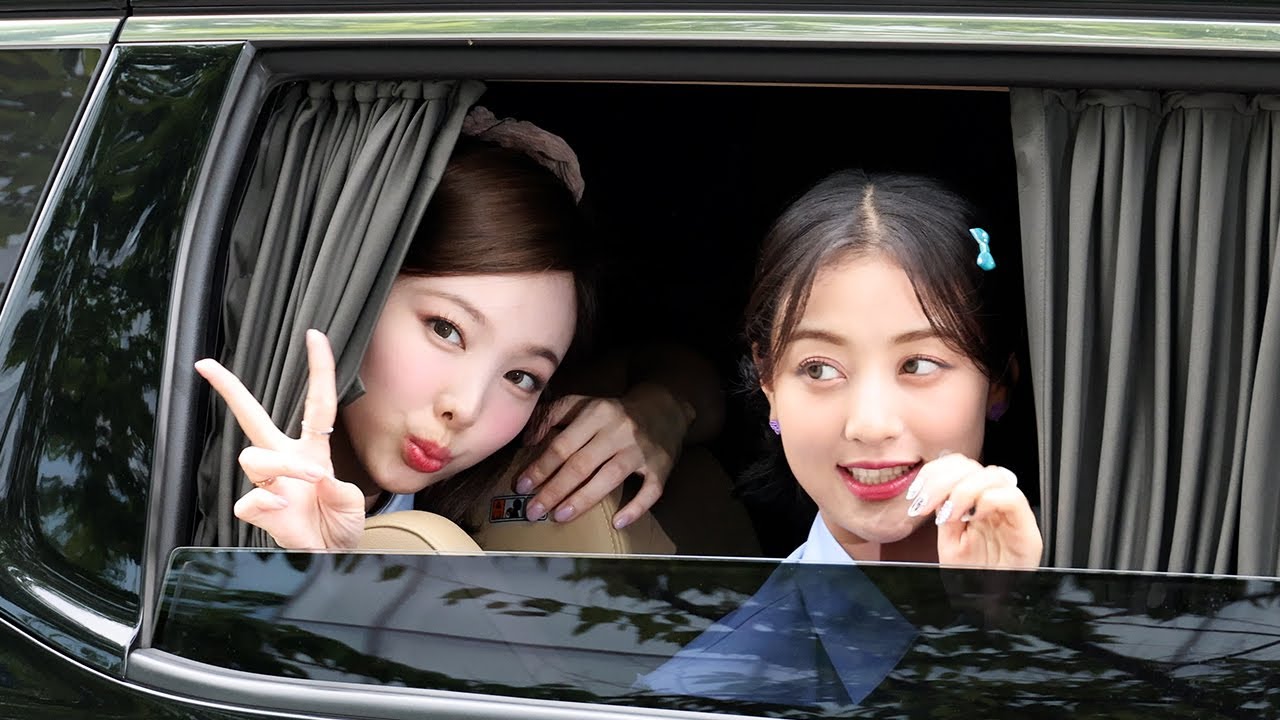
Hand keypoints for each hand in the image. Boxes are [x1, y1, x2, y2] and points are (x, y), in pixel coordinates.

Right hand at [195, 329, 365, 548]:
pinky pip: (249, 498)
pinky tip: (281, 509)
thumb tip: (319, 478)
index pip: (316, 404)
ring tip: (311, 479)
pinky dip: (265, 502)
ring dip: (283, 464)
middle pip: (252, 418)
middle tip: (206, 365)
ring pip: (253, 457)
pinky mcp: (258, 510)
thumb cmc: (340, 525)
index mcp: (314, 449)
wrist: (332, 555)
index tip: (315, 336)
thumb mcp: (353, 506)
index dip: (318, 370)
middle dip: (230, 390)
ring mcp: (269, 484)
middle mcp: (286, 460)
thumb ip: (341, 493)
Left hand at [516, 383, 694, 527]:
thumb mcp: (584, 403)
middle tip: (534, 511)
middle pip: (582, 464)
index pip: (563, 445)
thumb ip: (553, 415)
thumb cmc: (614, 411)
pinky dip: (635, 508)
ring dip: (583, 500)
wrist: (664, 407)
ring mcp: (641, 449)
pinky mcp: (661, 466)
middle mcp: (619, 430)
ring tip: (560, 516)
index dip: (541, 468)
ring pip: (610, 477)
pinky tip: (617, 522)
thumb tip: (526, 440)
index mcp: (597, 413)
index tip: (522, 487)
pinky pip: (650, 491)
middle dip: (554, 490)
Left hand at [906, 453, 1041, 568]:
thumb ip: (944, 509)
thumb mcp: (948, 538)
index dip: (936, 471)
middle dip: (942, 480)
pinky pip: (1012, 498)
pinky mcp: (1028, 533)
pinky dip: (987, 501)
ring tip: (948, 515)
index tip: (917, 493)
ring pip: (993, 475)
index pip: (961, 465)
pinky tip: (971, 518)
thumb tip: (930, 482)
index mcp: (977, 502)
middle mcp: (996, 504)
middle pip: (973, 465)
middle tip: (926, 505)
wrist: (984, 607)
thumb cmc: (970, 577)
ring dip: (963, 490)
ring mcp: (1013, 516)